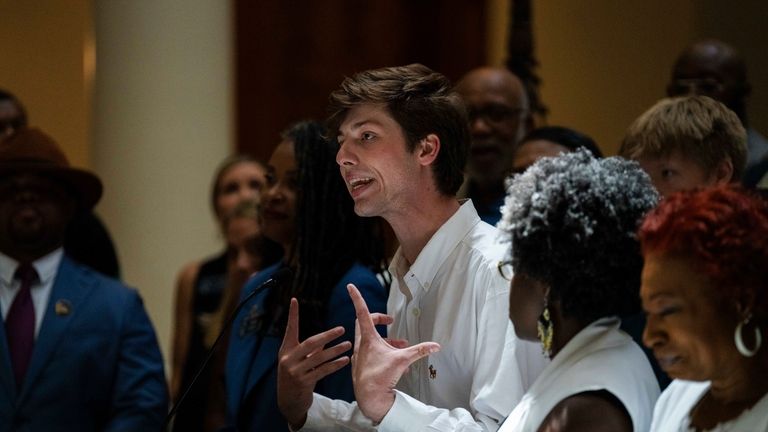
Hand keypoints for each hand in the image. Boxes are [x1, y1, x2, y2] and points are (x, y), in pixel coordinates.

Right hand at [277, 298, 352, 428]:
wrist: (288, 401)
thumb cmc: (296, 376)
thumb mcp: (299, 361)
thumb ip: (310, 350)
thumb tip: (325, 339)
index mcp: (285, 350)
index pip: (290, 329)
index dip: (292, 315)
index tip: (294, 300)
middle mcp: (288, 359)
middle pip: (310, 343)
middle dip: (327, 335)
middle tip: (342, 329)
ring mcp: (295, 371)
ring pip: (319, 358)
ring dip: (335, 351)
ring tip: (348, 345)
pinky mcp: (303, 382)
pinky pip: (323, 371)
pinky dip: (335, 365)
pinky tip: (345, 360)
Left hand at [348, 284, 439, 422]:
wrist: (370, 398)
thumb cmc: (381, 377)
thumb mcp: (403, 360)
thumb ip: (420, 350)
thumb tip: (436, 346)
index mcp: (368, 338)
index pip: (362, 312)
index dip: (357, 297)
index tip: (350, 286)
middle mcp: (361, 344)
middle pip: (364, 323)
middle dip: (378, 319)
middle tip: (388, 320)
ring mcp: (359, 355)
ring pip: (369, 339)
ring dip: (384, 339)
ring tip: (400, 345)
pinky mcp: (361, 364)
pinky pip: (371, 352)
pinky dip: (382, 352)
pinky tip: (395, 362)